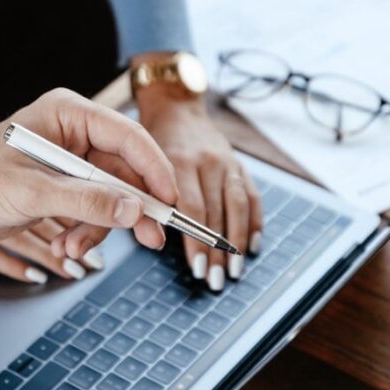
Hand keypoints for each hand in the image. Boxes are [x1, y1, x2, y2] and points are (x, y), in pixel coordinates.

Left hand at [0, 88, 177, 276]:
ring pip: (111, 197)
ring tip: (72, 248)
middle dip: (131, 208)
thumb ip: (86, 199)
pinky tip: (66, 246)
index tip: (168, 200)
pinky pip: (93, 211)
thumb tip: (134, 210)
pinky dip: (85, 232)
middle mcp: (73, 135)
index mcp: (68, 114)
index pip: (128, 137)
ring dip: (99, 228)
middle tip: (151, 239)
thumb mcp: (32, 192)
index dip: (153, 169)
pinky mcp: (61, 189)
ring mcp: (69, 163)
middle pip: (126, 171)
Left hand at [137, 88, 261, 290]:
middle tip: (214, 280)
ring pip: (236, 205)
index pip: (190, 206)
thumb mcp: (136, 164)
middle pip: (215, 211)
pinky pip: (251, 196)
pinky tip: (252, 246)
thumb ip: (136, 198)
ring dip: (236, 240)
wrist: (175, 109)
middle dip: (216, 249)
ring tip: (233, 271)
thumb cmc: (149, 144)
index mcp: (178, 159)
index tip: (195, 267)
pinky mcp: (238, 164)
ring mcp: (226, 161)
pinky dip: (254, 222)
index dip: (195, 239)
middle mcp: (206, 159)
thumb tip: (137, 239)